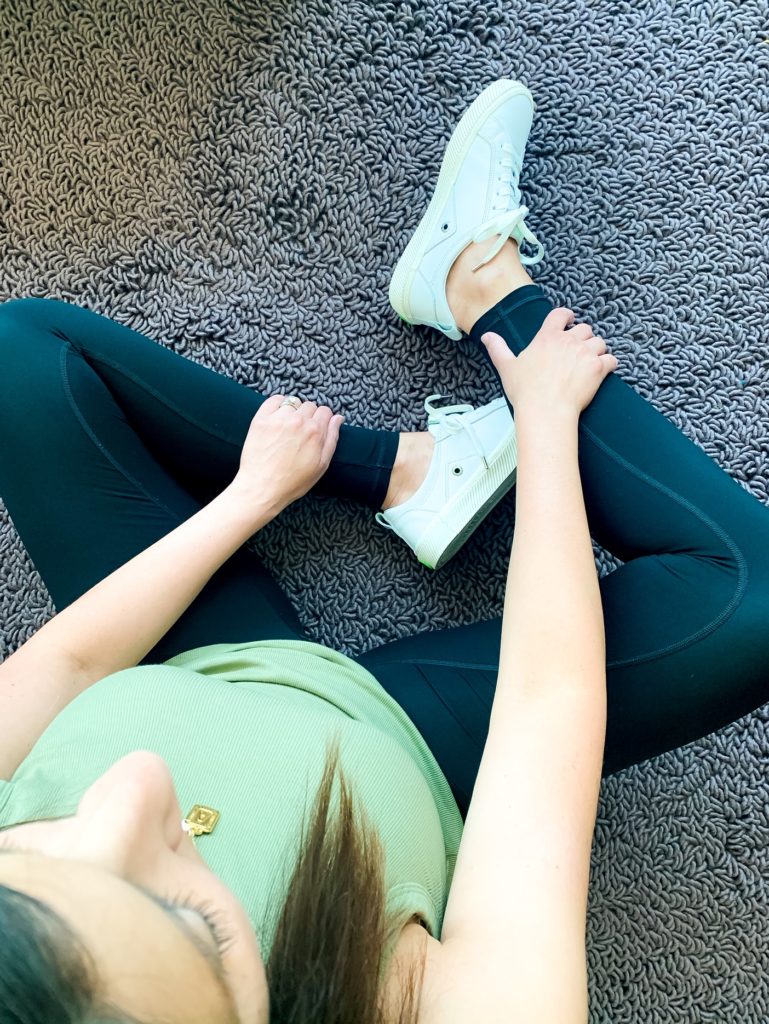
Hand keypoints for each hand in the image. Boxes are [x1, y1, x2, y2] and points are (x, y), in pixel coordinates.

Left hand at [233, 395, 343, 511]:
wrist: (262, 488)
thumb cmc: (293, 481)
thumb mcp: (321, 465)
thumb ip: (332, 438)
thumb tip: (338, 418)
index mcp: (315, 431)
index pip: (326, 411)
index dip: (323, 420)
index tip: (316, 429)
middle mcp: (298, 421)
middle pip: (310, 406)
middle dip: (309, 416)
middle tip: (301, 433)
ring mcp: (278, 418)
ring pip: (293, 402)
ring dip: (293, 411)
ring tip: (288, 428)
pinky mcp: (261, 419)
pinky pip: (274, 400)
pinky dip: (278, 404)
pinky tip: (277, 416)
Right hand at [481, 308, 617, 417]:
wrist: (545, 410)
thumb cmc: (525, 391)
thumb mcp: (506, 367)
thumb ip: (498, 348)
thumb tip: (486, 336)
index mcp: (547, 337)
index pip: (560, 315)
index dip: (567, 316)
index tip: (570, 320)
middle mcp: (568, 341)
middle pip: (585, 329)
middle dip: (583, 338)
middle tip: (578, 351)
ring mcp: (585, 353)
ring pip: (600, 343)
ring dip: (597, 351)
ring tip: (590, 362)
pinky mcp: (598, 368)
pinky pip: (611, 359)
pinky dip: (609, 365)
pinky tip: (602, 372)